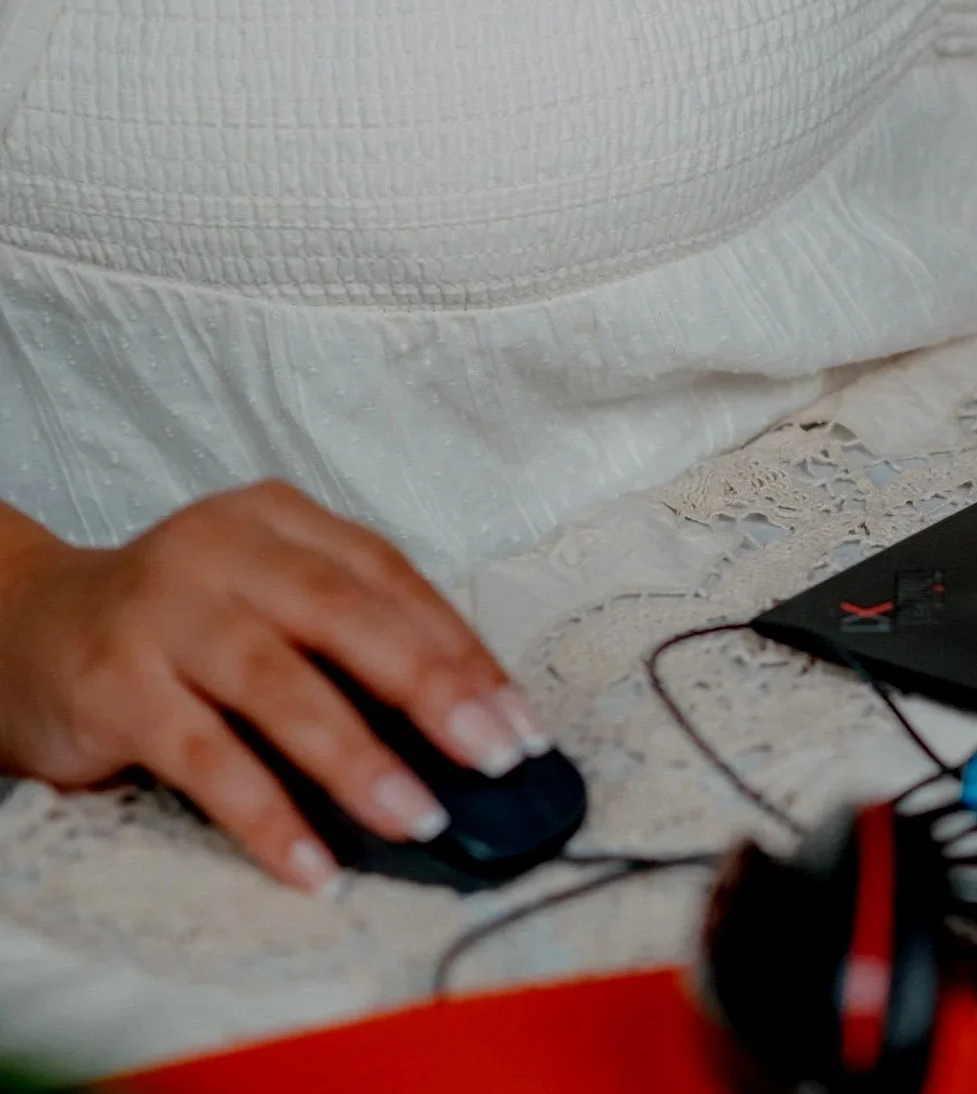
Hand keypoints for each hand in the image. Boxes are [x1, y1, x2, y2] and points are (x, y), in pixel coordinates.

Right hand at [0, 483, 546, 894]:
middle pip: (347, 619)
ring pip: (281, 687)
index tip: (520, 720)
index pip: (392, 581)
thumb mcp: (267, 602)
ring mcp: (163, 616)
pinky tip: (315, 862)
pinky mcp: (114, 687)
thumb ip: (352, 641)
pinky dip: (267, 815)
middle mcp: (222, 552)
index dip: (463, 651)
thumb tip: (467, 726)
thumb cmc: (178, 625)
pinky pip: (205, 759)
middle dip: (433, 691)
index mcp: (279, 521)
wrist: (21, 629)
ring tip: (419, 817)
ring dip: (359, 759)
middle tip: (495, 756)